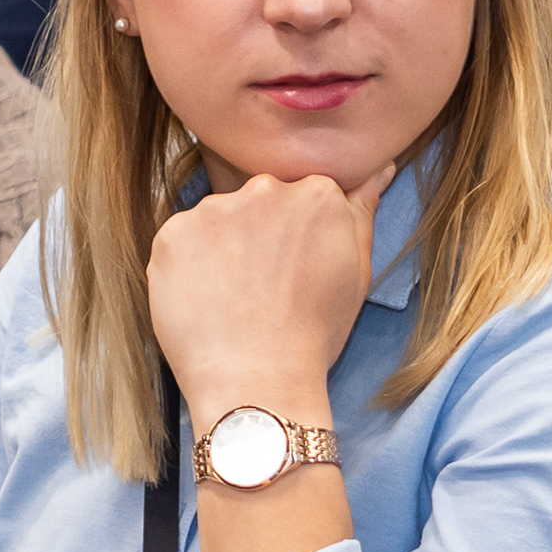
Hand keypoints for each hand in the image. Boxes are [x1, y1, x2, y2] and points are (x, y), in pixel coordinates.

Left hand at [144, 164, 391, 429]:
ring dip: (220, 248)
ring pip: (216, 219)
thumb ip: (362, 211)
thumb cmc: (313, 336)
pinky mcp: (172, 234)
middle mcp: (264, 189)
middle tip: (261, 287)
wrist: (259, 384)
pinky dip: (187, 266)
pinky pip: (179, 240)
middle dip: (256, 234)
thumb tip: (378, 168)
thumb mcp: (356, 272)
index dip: (293, 234)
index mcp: (317, 193)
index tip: (291, 268)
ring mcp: (214, 209)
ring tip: (231, 299)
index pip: (299, 195)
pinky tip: (204, 301)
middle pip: (256, 200)